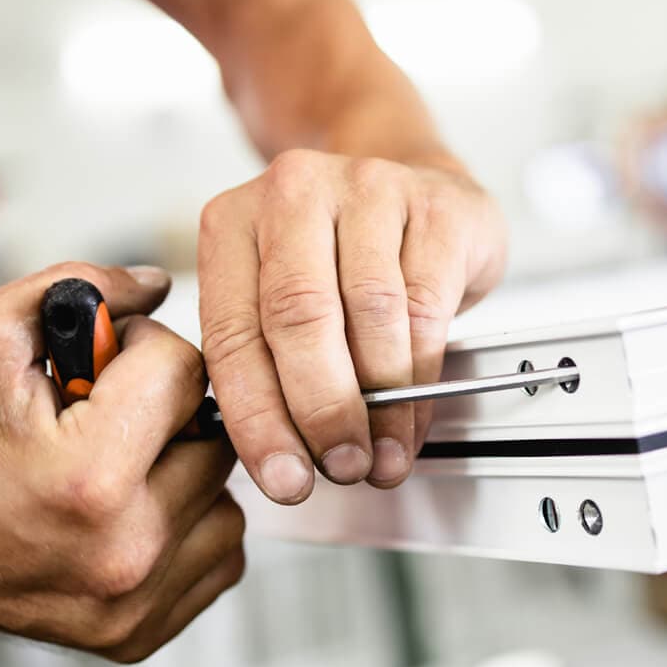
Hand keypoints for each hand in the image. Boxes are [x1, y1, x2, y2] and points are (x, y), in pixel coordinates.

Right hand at [0, 263, 245, 662]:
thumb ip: (82, 288)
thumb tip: (160, 282)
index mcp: (90, 475)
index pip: (185, 372)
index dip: (143, 348)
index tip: (102, 364)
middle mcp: (125, 548)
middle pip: (218, 438)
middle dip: (173, 410)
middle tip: (114, 413)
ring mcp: (135, 601)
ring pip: (227, 502)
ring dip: (188, 472)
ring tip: (124, 464)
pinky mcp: (139, 633)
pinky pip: (218, 557)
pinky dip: (190, 528)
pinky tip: (135, 510)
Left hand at [198, 150, 507, 503]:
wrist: (421, 190)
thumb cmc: (343, 258)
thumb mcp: (286, 300)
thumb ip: (272, 365)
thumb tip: (285, 460)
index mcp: (232, 223)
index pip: (232, 333)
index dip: (257, 418)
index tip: (283, 477)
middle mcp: (293, 193)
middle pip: (298, 317)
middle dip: (320, 411)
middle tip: (339, 466)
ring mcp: (367, 189)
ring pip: (368, 313)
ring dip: (379, 403)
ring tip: (381, 453)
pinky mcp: (434, 207)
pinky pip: (426, 306)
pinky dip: (420, 376)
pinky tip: (414, 416)